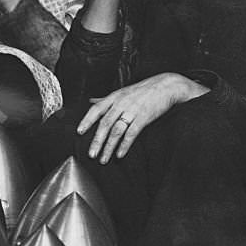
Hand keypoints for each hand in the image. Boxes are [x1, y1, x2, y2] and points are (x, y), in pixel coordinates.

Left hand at [77, 73, 208, 163]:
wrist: (166, 86)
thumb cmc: (142, 90)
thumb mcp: (122, 92)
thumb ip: (106, 99)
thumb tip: (91, 101)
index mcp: (114, 97)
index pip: (96, 109)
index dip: (87, 121)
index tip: (79, 132)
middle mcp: (120, 104)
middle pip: (104, 124)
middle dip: (97, 140)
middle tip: (91, 154)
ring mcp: (132, 111)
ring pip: (116, 131)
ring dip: (108, 146)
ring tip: (103, 159)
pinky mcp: (144, 118)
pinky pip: (131, 133)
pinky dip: (124, 145)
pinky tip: (119, 154)